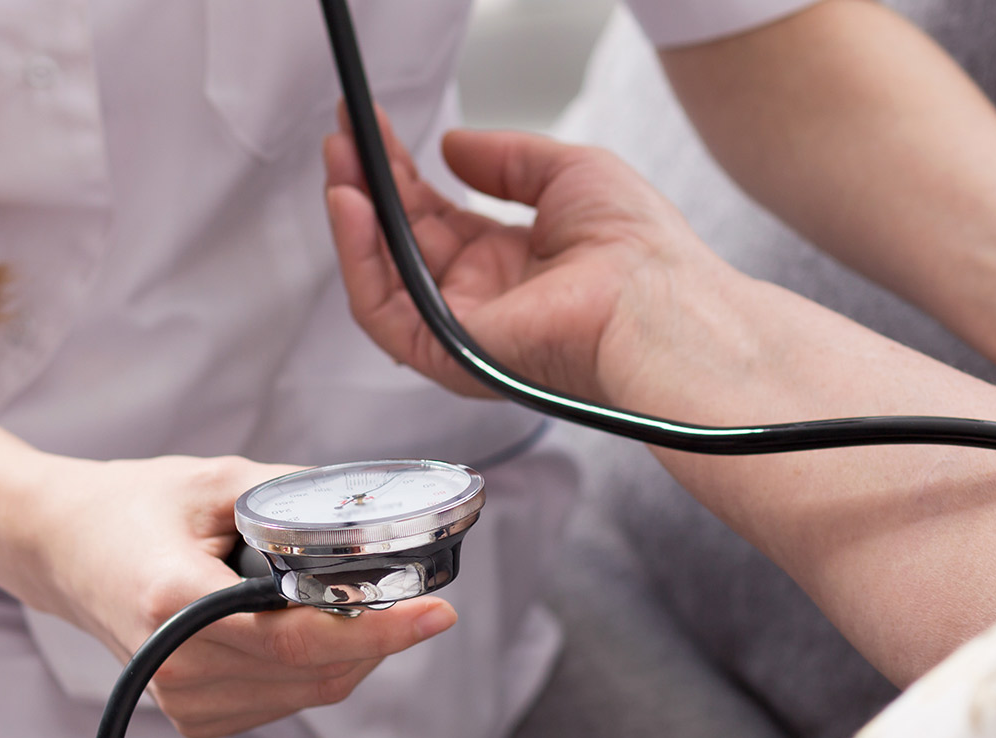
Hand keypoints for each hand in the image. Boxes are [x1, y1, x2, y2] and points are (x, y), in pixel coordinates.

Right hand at [17, 454, 457, 737]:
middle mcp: (174, 661)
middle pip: (316, 670)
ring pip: (310, 691)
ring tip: (356, 604)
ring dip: (353, 654)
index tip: (436, 612)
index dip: (377, 629)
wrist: (61, 548)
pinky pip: (286, 701)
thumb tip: (371, 507)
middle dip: (379, 637)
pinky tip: (312, 627)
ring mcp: (181, 698)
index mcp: (173, 598)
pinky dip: (318, 669)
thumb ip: (292, 495)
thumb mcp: (215, 480)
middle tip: (418, 601)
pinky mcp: (192, 714)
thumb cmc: (131, 508)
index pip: (297, 635)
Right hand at [321, 109, 726, 401]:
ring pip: (382, 273)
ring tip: (339, 163)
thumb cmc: (639, 247)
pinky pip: (382, 311)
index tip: (374, 128)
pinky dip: (359, 258)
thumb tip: (453, 147)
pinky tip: (353, 206)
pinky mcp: (449, 351)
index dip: (401, 171)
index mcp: (512, 262)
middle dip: (367, 185)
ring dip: (353, 217)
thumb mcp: (566, 173)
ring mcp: (463, 327)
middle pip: (401, 239)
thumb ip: (505, 159)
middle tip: (343, 136)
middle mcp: (482, 297)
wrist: (657, 300)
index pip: (436, 214)